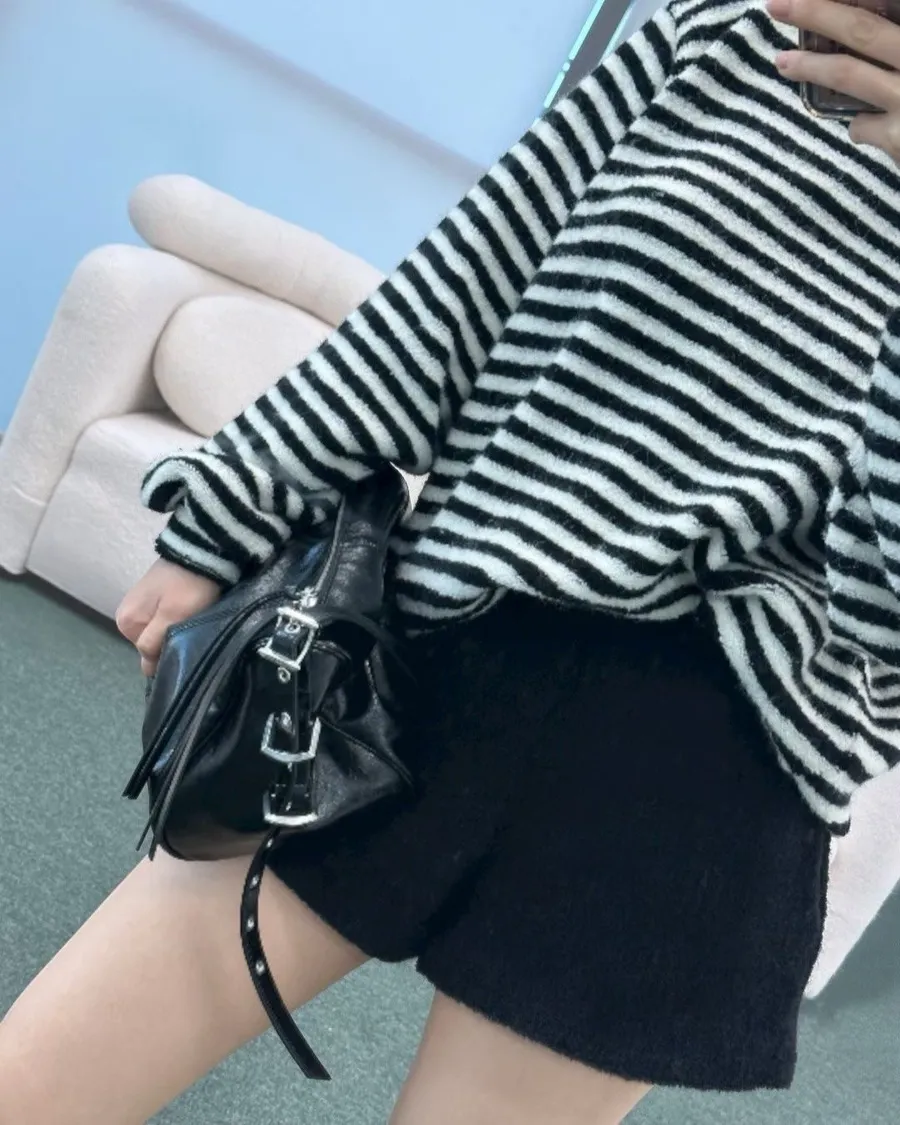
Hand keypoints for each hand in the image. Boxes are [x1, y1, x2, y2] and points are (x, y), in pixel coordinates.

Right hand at [116, 559, 221, 675]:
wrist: (200, 551)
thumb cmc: (188, 587)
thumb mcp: (172, 618)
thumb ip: (153, 643)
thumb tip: (146, 670)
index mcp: (125, 623)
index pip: (147, 656)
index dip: (168, 652)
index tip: (186, 641)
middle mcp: (126, 615)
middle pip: (152, 643)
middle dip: (171, 639)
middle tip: (191, 628)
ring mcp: (139, 605)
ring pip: (160, 631)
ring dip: (176, 629)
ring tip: (192, 618)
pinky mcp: (153, 597)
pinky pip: (163, 618)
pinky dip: (177, 618)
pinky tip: (190, 610)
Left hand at [768, 0, 899, 161]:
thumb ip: (897, 49)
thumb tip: (858, 23)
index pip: (885, 6)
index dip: (840, 3)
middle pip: (862, 28)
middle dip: (815, 12)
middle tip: (777, 4)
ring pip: (849, 73)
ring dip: (810, 66)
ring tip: (782, 61)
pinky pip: (861, 125)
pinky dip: (858, 124)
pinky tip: (866, 127)